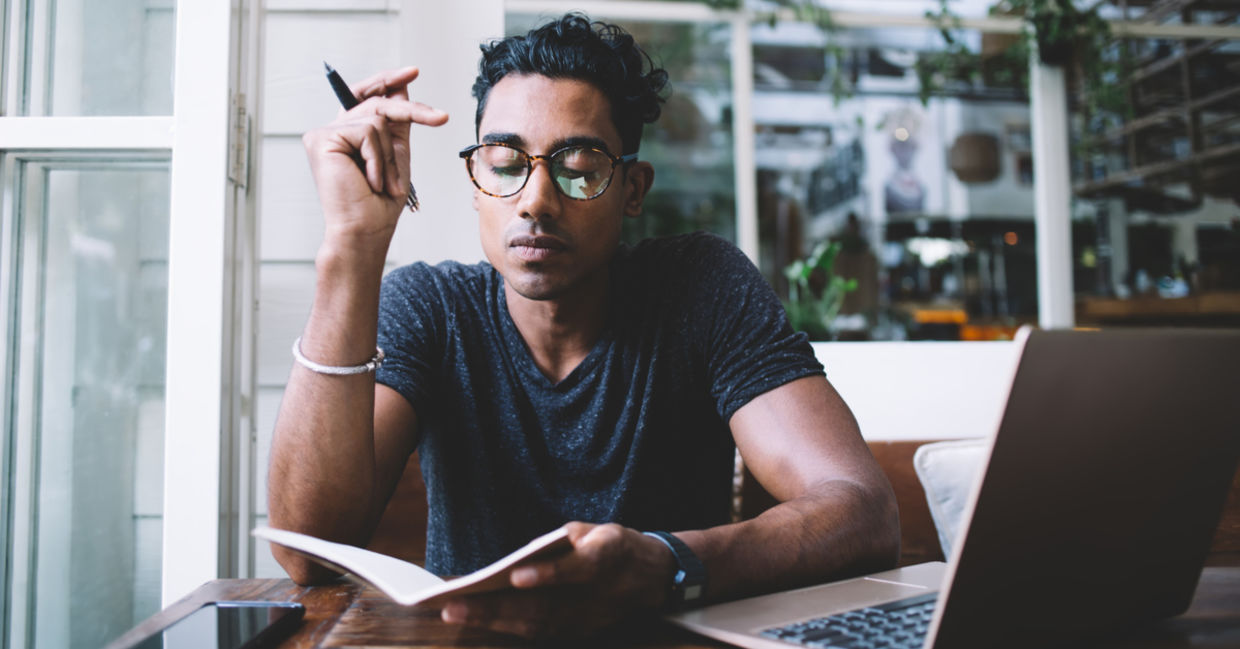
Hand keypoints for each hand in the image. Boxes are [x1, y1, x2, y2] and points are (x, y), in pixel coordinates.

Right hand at [302, 66, 447, 246]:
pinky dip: (377, 159)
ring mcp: (323, 133)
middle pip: (377, 102)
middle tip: (440, 118)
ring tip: (382, 182)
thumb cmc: (380, 203)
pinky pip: (366, 131)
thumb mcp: (396, 154)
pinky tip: (369, 181)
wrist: (366, 231)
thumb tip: (402, 86)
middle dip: (412, 111)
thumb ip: (396, 122)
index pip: (365, 95)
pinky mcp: (320, 138)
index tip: (413, 71)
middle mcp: (332, 131)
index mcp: (348, 134)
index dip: (387, 80)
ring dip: (389, 155)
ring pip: (375, 118)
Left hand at [439, 522, 677, 637]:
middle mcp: (598, 594)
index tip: (516, 576)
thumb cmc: (614, 546)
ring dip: (494, 622)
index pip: (578, 568)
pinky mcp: (579, 632)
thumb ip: (564, 542)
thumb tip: (523, 560)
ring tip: (456, 612)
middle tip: (456, 605)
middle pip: (546, 605)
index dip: (549, 574)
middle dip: (498, 607)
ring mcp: (588, 619)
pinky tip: (478, 619)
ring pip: (538, 624)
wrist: (651, 577)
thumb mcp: (596, 530)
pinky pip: (539, 631)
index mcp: (608, 557)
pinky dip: (507, 627)